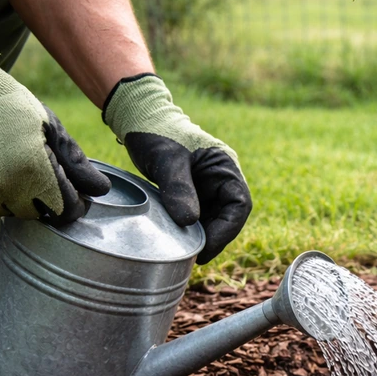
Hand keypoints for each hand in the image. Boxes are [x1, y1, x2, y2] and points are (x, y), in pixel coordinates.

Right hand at [0, 27, 110, 222]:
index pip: (67, 210)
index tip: (75, 193)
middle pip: (39, 214)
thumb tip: (100, 190)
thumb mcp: (49, 126)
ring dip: (14, 198)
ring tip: (8, 165)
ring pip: (9, 212)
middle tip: (36, 170)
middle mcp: (5, 186)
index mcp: (35, 169)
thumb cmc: (6, 105)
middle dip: (44, 198)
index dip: (75, 203)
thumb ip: (75, 162)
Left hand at [102, 74, 251, 263]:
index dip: (226, 230)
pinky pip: (197, 219)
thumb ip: (179, 189)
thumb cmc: (156, 132)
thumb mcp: (167, 160)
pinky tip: (177, 242)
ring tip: (184, 252)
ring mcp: (207, 189)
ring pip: (213, 221)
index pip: (239, 205)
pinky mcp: (192, 195)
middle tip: (193, 256)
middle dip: (213, 238)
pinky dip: (190, 232)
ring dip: (202, 237)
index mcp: (225, 168)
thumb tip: (190, 222)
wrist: (137, 119)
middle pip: (228, 218)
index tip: (206, 248)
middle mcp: (221, 180)